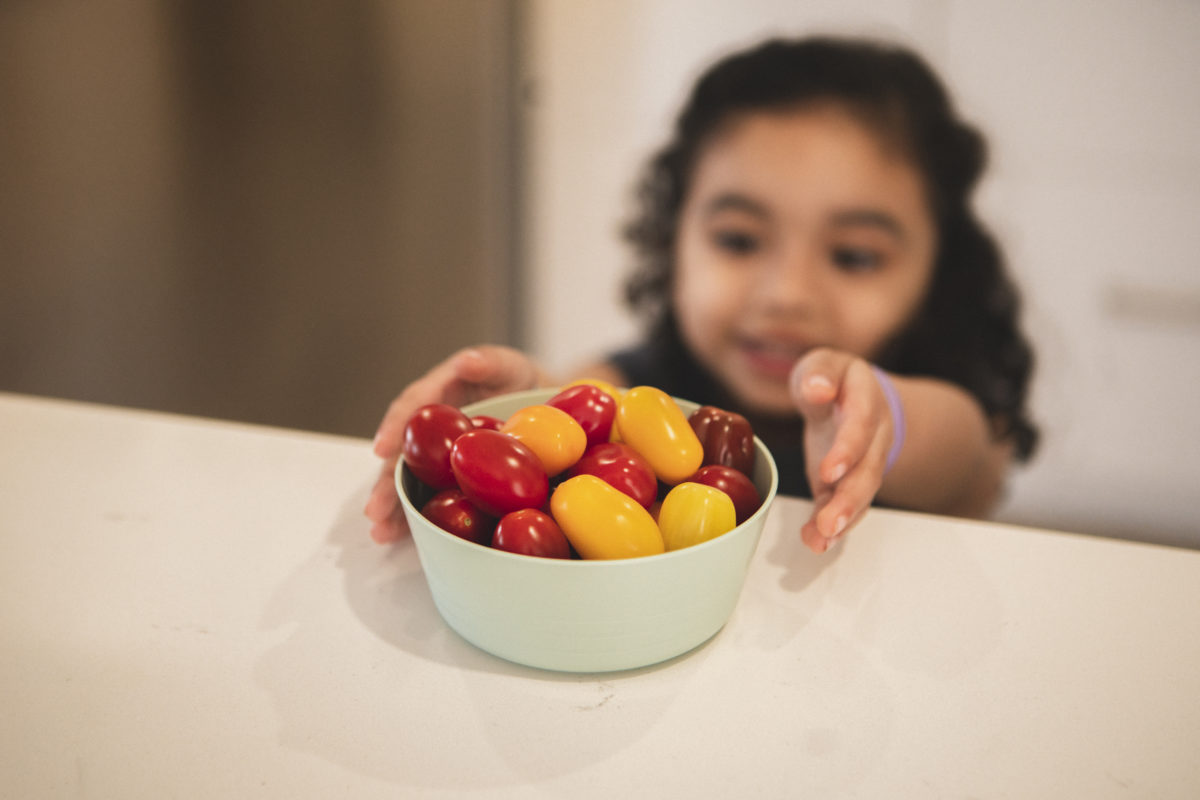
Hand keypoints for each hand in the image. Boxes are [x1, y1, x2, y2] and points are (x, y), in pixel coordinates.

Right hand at [364, 345, 543, 543]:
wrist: (540, 407)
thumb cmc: (518, 381)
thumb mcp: (509, 366)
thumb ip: (489, 363)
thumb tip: (466, 362)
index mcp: (437, 394)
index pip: (410, 410)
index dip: (395, 429)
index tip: (383, 449)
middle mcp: (429, 427)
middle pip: (402, 454)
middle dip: (386, 483)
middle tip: (375, 510)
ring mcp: (437, 455)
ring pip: (410, 480)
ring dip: (394, 506)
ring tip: (381, 531)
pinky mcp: (450, 477)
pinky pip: (432, 495)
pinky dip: (419, 516)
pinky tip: (404, 538)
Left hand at [789, 348, 896, 553]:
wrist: (855, 396)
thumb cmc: (833, 380)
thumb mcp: (823, 364)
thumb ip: (819, 373)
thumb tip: (819, 388)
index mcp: (866, 397)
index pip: (861, 422)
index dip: (848, 448)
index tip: (829, 471)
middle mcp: (874, 434)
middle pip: (868, 468)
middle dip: (849, 498)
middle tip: (828, 522)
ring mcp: (866, 461)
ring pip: (861, 492)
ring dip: (843, 517)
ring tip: (821, 538)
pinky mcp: (849, 482)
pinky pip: (845, 505)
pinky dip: (831, 527)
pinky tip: (816, 542)